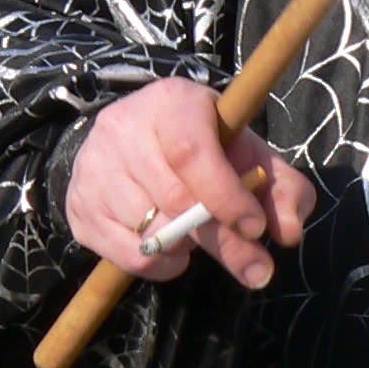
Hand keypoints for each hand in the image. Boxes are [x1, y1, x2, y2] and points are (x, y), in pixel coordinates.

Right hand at [65, 79, 317, 286]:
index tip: (255, 228)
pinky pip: (129, 255)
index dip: (225, 195)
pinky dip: (163, 265)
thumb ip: (282, 189)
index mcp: (172, 103)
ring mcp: (94, 168)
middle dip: (222, 238)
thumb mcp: (251, 156)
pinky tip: (175, 249)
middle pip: (174, 200)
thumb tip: (289, 232)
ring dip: (190, 248)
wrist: (141, 143)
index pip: (190, 151)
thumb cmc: (209, 148)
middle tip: (252, 263)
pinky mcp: (79, 207)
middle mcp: (123, 128)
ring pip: (152, 232)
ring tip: (201, 234)